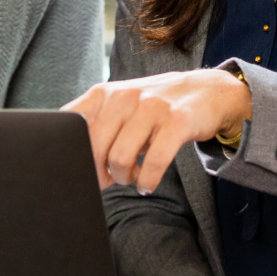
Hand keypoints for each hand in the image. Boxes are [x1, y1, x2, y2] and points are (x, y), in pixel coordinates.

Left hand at [62, 68, 252, 194]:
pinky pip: (154, 162)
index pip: (71, 124)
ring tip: (132, 177)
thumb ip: (96, 126)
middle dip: (98, 173)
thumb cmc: (155, 106)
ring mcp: (151, 107)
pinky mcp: (177, 122)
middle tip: (109, 180)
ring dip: (124, 178)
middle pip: (94, 148)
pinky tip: (147, 184)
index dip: (71, 153)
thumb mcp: (121, 106)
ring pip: (121, 158)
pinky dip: (148, 181)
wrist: (205, 91)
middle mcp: (124, 96)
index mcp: (104, 93)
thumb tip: (72, 161)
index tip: (79, 168)